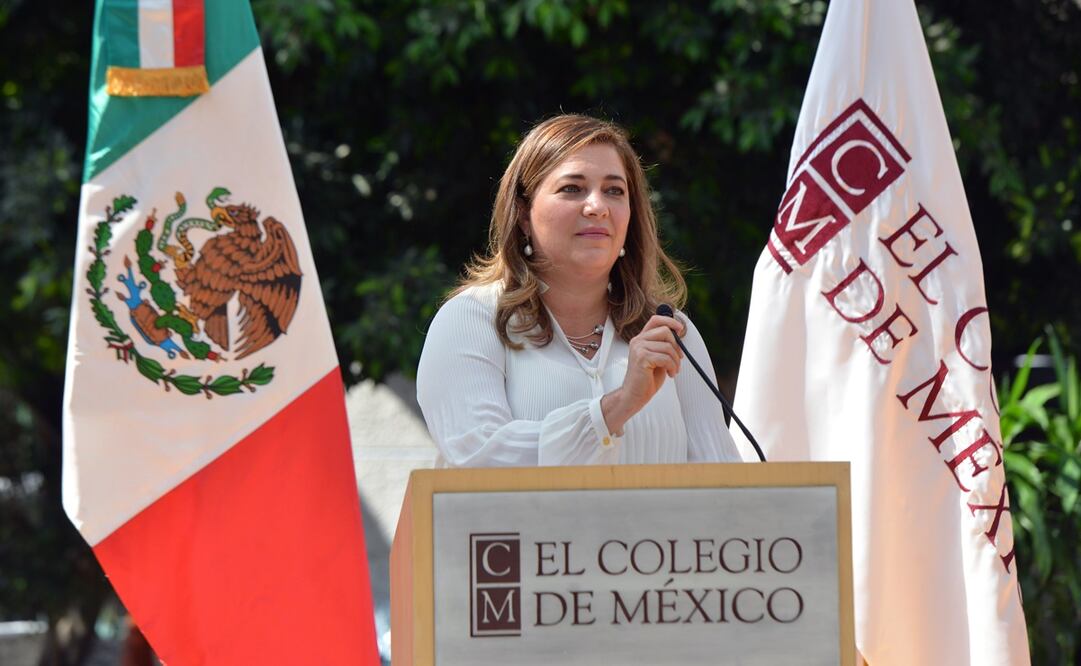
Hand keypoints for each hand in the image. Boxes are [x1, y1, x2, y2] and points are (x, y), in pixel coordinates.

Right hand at [601, 314, 684, 434]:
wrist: (634, 395)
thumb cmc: (646, 379)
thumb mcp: (658, 358)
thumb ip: (664, 345)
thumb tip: (678, 334)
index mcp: (641, 339)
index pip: (656, 320)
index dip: (670, 321)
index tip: (680, 329)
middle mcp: (638, 341)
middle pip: (665, 331)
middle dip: (676, 346)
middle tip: (678, 359)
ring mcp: (639, 348)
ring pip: (668, 346)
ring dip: (676, 361)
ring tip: (673, 370)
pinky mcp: (642, 358)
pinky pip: (666, 358)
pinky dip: (672, 367)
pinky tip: (670, 374)